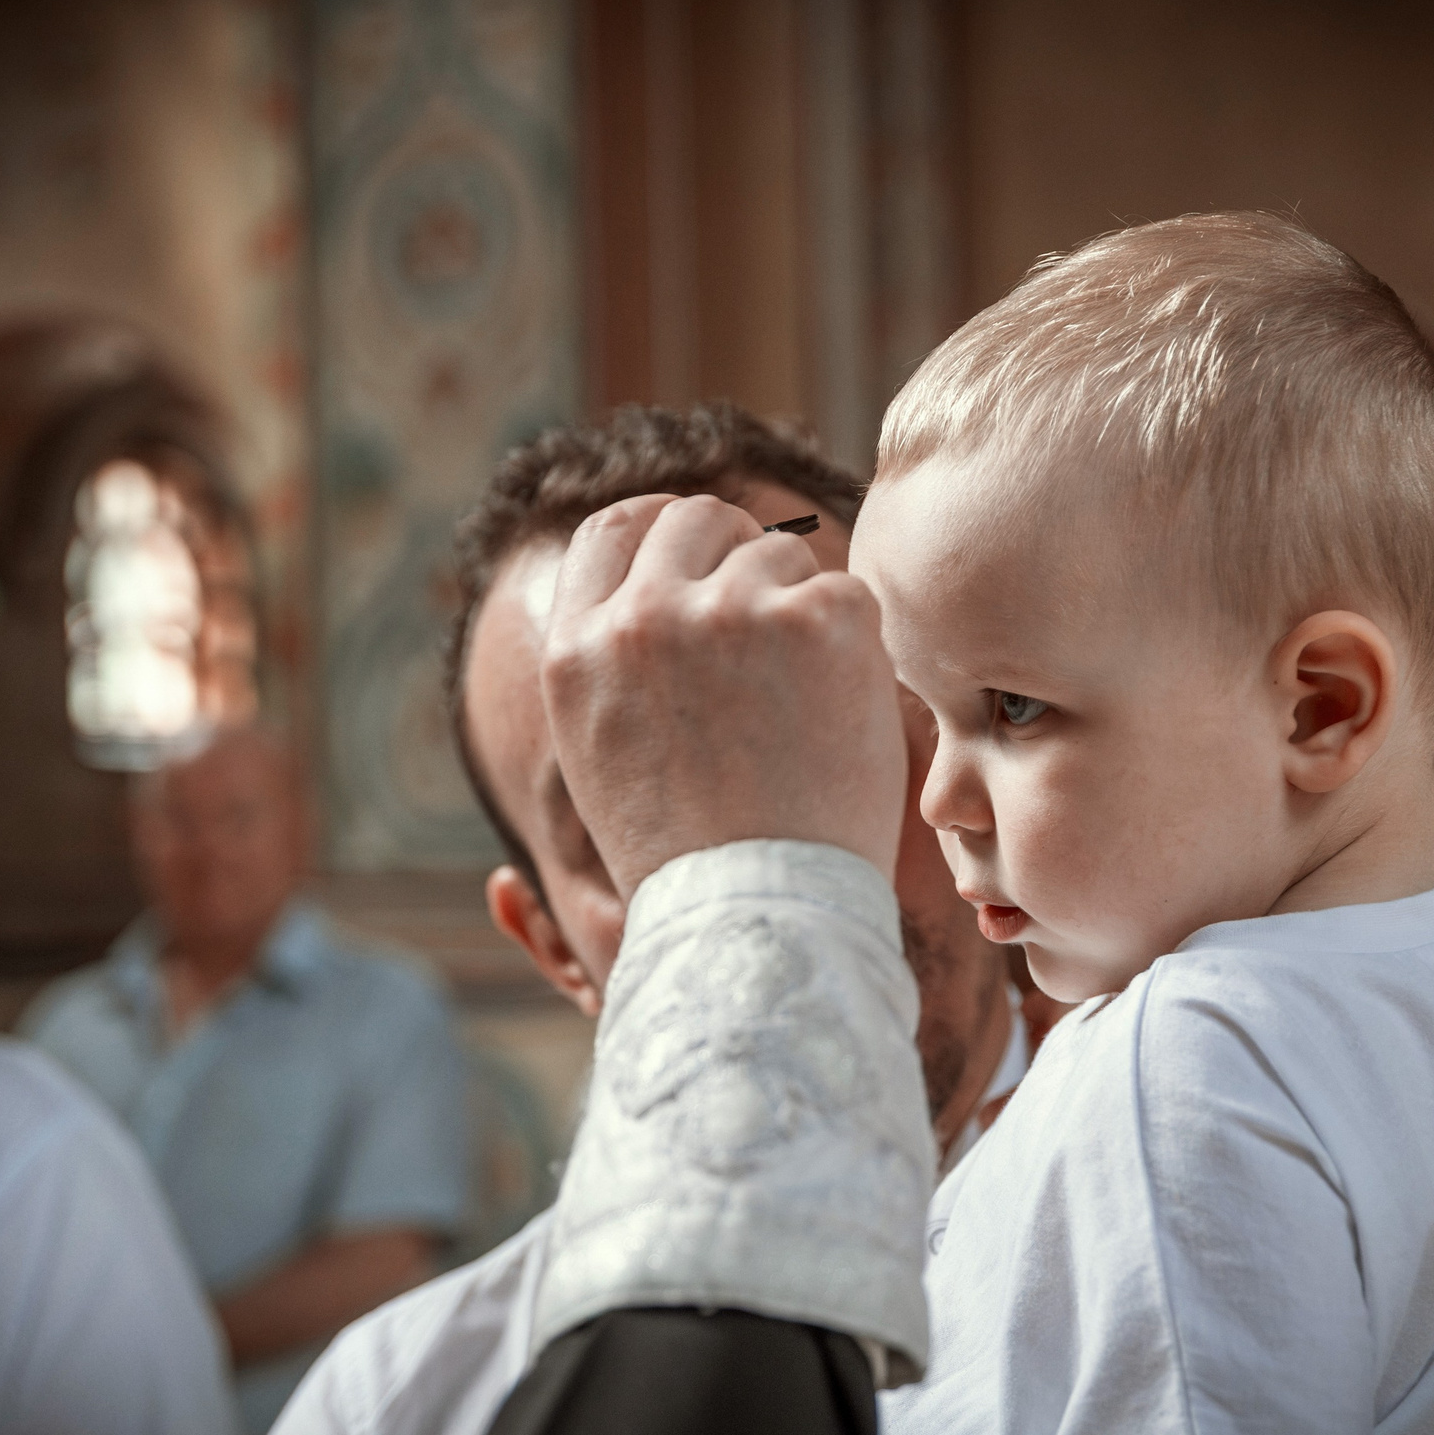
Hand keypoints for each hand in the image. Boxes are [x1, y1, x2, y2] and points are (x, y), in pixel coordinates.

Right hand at [542, 494, 905, 899]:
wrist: (758, 917)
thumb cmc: (693, 861)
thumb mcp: (604, 755)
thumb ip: (619, 662)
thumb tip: (661, 590)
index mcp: (575, 650)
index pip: (615, 530)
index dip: (664, 532)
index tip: (704, 558)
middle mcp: (642, 616)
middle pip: (699, 517)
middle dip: (740, 552)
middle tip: (778, 625)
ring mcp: (728, 612)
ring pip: (781, 552)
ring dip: (802, 609)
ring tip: (806, 708)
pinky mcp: (815, 619)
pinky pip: (847, 592)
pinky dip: (858, 644)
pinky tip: (844, 714)